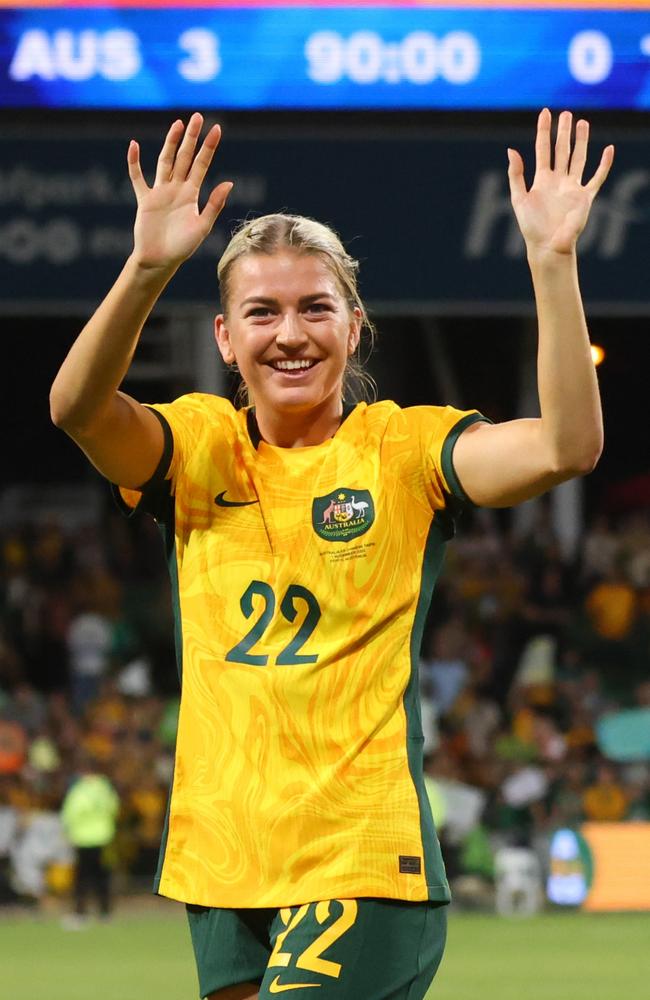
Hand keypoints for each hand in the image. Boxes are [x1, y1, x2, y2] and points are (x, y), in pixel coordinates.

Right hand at [127, 113, 232, 269]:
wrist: (160, 260)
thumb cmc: (183, 247)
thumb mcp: (202, 226)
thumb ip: (214, 204)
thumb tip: (229, 182)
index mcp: (192, 194)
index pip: (202, 164)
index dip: (209, 147)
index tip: (216, 129)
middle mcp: (177, 189)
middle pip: (185, 157)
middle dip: (192, 138)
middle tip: (198, 116)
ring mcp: (160, 192)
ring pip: (165, 161)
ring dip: (171, 143)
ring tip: (178, 124)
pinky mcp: (145, 199)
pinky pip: (138, 178)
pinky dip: (134, 162)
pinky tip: (133, 145)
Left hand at [507, 108, 613, 256]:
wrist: (548, 246)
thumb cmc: (531, 227)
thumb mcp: (519, 198)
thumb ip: (516, 175)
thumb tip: (511, 150)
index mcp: (541, 179)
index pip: (543, 149)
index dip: (544, 131)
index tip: (545, 112)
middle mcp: (558, 180)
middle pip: (562, 150)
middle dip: (564, 132)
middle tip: (566, 114)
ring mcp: (572, 187)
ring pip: (579, 158)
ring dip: (581, 141)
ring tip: (583, 123)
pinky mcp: (585, 197)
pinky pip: (597, 178)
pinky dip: (604, 164)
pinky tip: (609, 150)